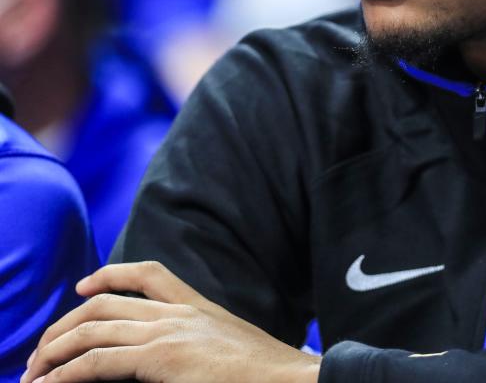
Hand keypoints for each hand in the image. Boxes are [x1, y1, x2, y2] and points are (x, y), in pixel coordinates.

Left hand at [20, 262, 320, 382]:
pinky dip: (66, 372)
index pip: (148, 274)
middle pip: (104, 303)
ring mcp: (169, 333)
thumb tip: (180, 356)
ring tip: (34, 370)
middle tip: (43, 349)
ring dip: (54, 351)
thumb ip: (202, 342)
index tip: (84, 287)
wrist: (289, 378)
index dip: (109, 275)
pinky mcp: (161, 359)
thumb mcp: (231, 345)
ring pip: (93, 330)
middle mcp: (179, 313)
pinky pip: (97, 361)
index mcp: (199, 306)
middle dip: (64, 324)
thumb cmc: (266, 373)